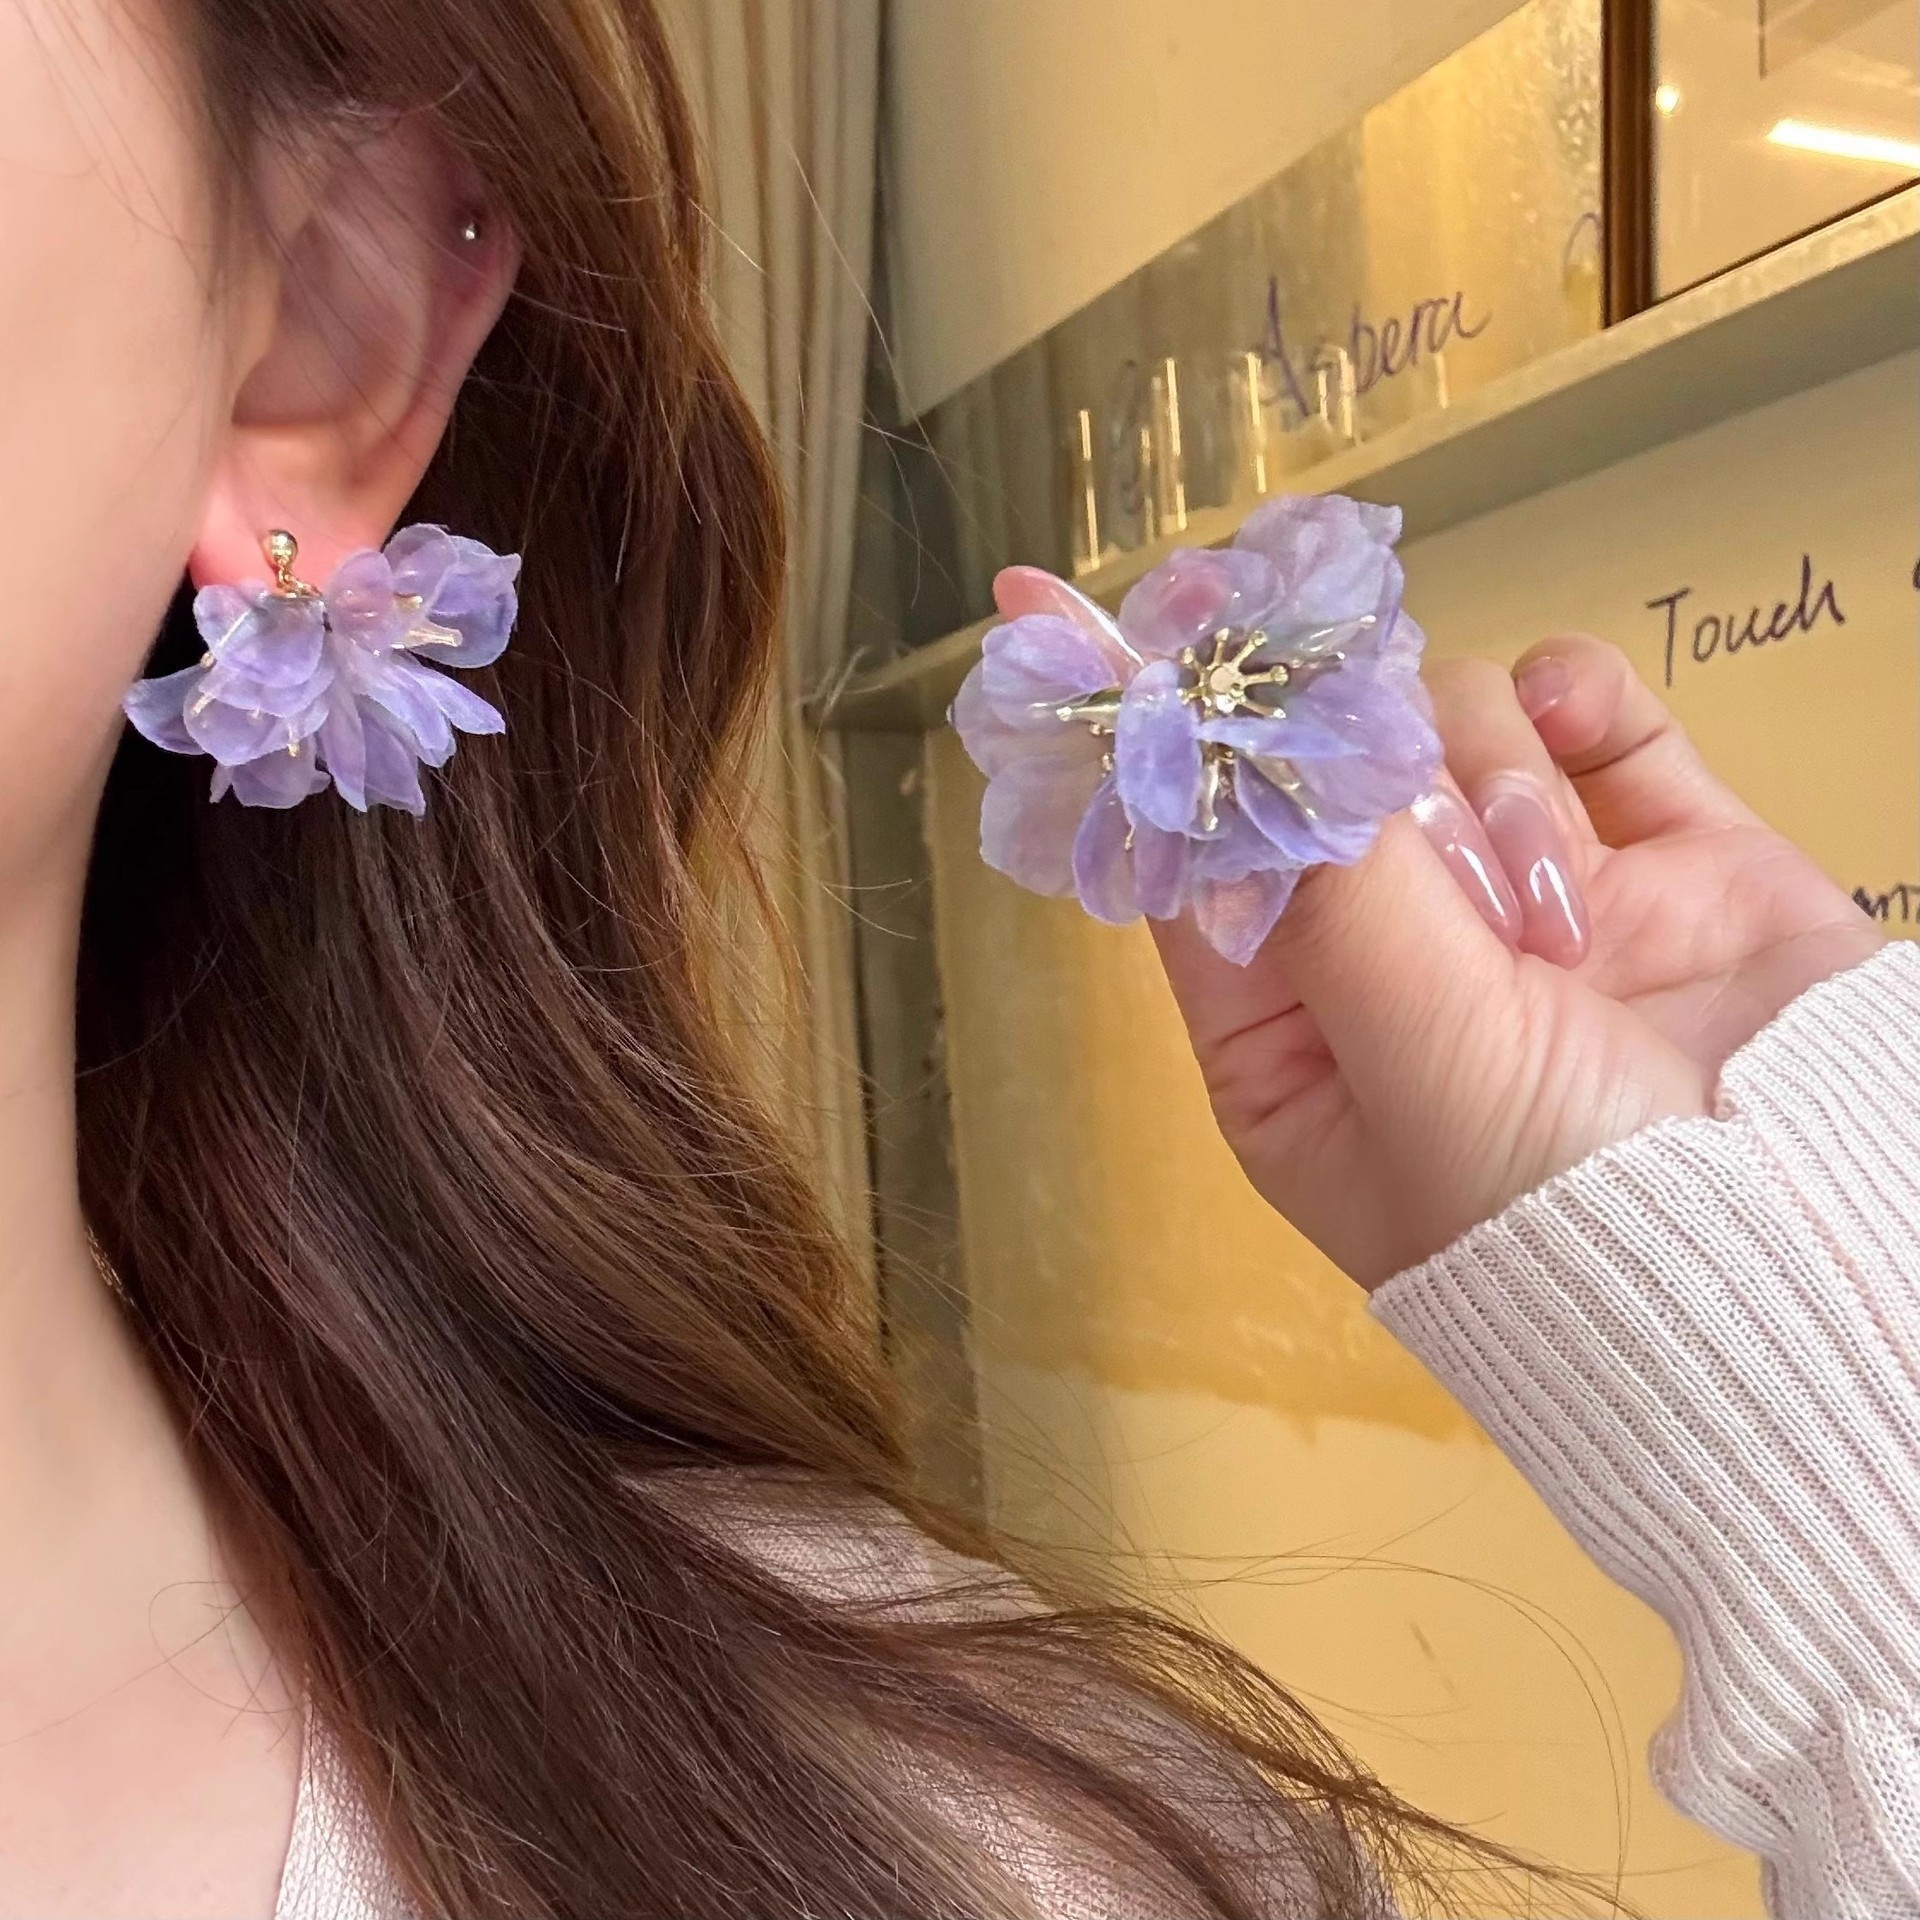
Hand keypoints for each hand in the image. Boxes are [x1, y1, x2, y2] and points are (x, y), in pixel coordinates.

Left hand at [988, 571, 1882, 1285]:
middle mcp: (1397, 965)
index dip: (1145, 748)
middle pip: (1322, 776)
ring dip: (1491, 790)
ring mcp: (1531, 902)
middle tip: (1408, 806)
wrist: (1826, 1250)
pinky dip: (1579, 708)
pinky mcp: (1656, 850)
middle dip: (1361, 772)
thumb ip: (1329, 891)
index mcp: (1294, 1044)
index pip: (1192, 865)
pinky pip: (1584, 716)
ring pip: (1445, 733)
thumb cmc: (1573, 1209)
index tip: (1069, 617)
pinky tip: (1583, 737)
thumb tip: (1247, 737)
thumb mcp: (1411, 1061)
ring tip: (1557, 917)